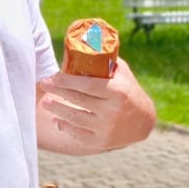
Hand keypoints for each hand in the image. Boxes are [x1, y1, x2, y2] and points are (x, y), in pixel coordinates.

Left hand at [39, 59, 154, 150]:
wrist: (144, 122)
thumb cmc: (129, 92)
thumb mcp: (123, 74)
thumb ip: (106, 62)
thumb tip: (84, 44)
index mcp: (118, 92)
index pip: (87, 85)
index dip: (67, 81)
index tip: (54, 76)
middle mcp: (112, 111)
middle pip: (78, 100)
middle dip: (57, 91)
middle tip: (44, 83)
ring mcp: (107, 128)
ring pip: (74, 118)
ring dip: (56, 109)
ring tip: (45, 102)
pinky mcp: (102, 142)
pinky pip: (78, 135)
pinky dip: (65, 127)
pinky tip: (56, 121)